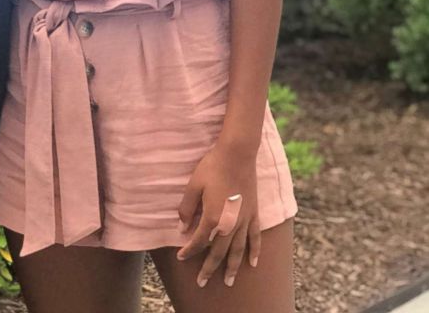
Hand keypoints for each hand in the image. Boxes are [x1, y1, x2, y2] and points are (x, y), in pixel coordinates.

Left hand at [175, 143, 259, 287]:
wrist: (237, 154)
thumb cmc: (212, 167)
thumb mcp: (193, 186)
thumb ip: (187, 208)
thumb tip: (182, 227)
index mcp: (213, 218)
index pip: (199, 241)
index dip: (189, 251)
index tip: (181, 257)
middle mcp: (230, 224)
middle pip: (219, 252)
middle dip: (209, 269)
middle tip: (202, 283)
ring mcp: (244, 220)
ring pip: (238, 250)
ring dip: (233, 267)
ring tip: (229, 281)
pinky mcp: (254, 213)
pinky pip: (255, 237)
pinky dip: (255, 251)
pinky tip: (253, 263)